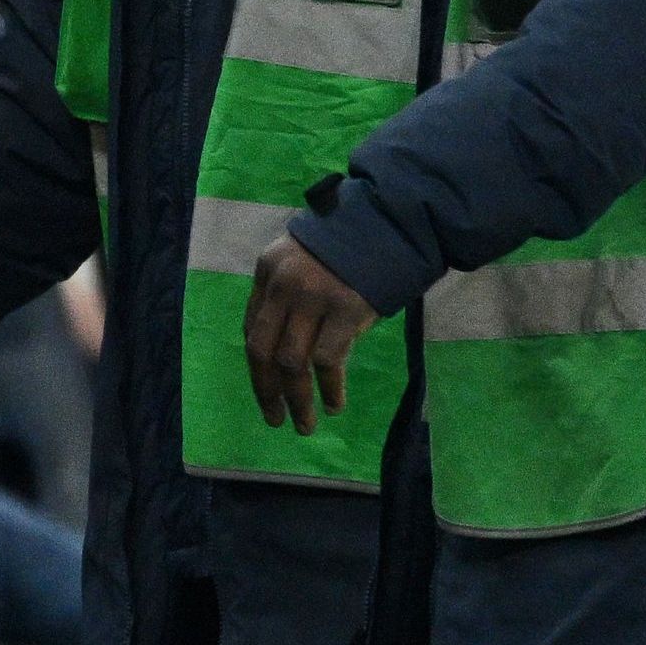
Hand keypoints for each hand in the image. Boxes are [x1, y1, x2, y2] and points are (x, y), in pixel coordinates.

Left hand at [242, 229, 379, 436]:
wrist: (394, 221)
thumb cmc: (353, 246)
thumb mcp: (307, 259)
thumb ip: (291, 294)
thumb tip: (288, 345)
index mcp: (268, 270)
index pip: (251, 327)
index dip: (258, 365)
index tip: (267, 389)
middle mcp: (284, 284)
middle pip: (263, 350)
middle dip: (267, 392)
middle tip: (276, 419)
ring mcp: (314, 298)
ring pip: (292, 363)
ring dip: (298, 400)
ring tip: (305, 423)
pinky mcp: (346, 309)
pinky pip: (327, 360)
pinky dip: (329, 388)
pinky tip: (334, 404)